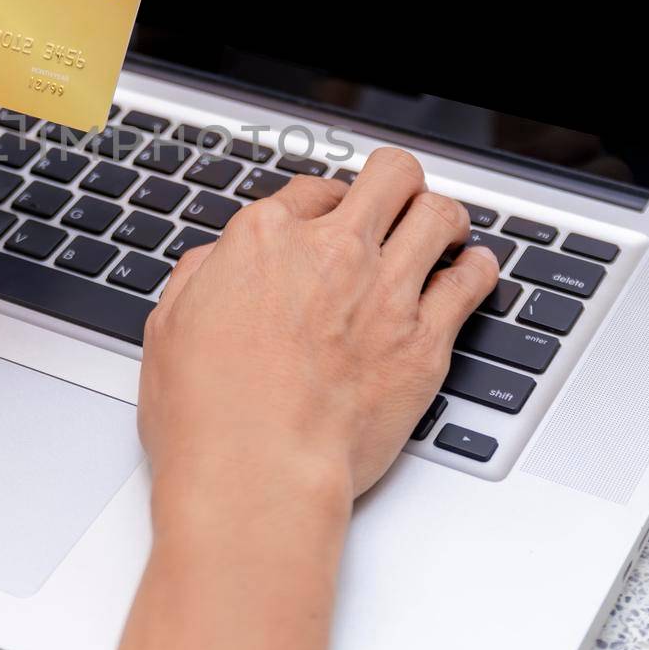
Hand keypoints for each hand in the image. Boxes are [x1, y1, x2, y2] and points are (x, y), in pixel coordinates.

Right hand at [138, 146, 498, 510]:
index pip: (314, 189)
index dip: (326, 201)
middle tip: (398, 201)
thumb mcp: (170, 325)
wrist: (257, 473)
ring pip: (439, 215)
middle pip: (390, 176)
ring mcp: (385, 292)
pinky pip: (471, 281)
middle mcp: (333, 252)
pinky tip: (473, 271)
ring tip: (444, 229)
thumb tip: (218, 263)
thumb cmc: (208, 413)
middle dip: (397, 182)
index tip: (333, 219)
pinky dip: (478, 269)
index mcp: (266, 238)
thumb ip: (202, 277)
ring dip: (443, 216)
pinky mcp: (424, 341)